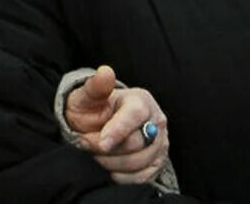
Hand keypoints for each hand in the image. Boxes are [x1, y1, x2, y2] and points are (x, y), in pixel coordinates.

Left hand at [62, 65, 171, 185]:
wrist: (99, 126)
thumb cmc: (93, 110)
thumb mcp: (88, 95)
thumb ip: (96, 86)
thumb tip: (105, 72)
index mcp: (141, 100)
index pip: (135, 115)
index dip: (117, 131)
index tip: (101, 142)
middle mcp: (156, 121)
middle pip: (136, 143)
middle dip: (107, 148)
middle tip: (88, 143)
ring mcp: (161, 143)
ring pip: (139, 162)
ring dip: (112, 163)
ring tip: (98, 154)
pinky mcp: (158, 163)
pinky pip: (142, 177)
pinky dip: (122, 176)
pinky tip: (111, 167)